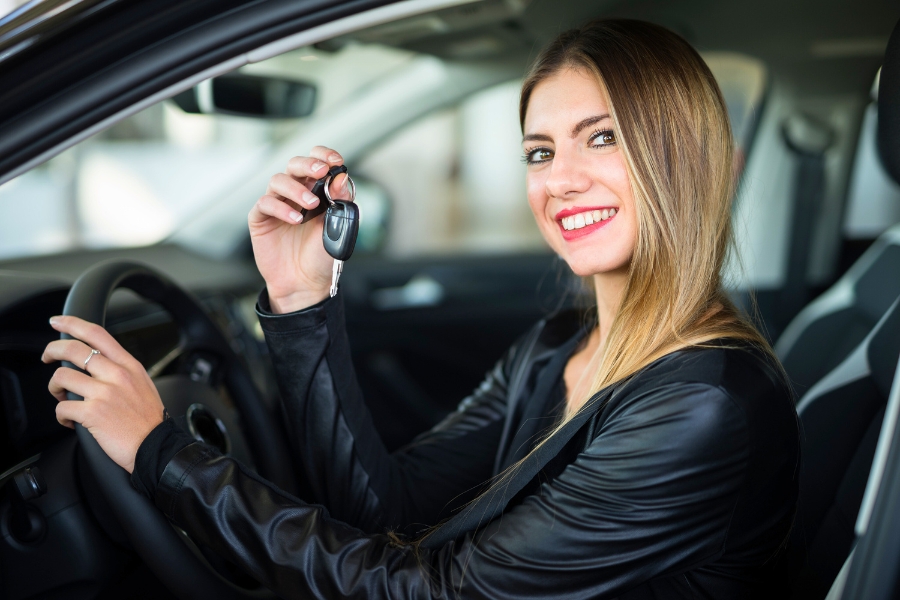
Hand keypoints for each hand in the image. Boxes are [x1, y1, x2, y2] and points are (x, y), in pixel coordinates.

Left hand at [43, 316, 164, 473]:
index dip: (72, 324)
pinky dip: (61, 416)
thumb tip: (97, 364)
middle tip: (47, 358)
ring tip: (63, 398)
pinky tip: (71, 422)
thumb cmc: (149, 420)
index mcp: (128, 366)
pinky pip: (62, 407)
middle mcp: (116, 375)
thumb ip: (122, 371)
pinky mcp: (93, 413)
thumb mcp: (143, 384)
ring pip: (61, 377)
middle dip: (52, 351)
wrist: (157, 446)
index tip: (58, 322)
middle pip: (73, 349)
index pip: (97, 334)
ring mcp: (104, 393)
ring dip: (55, 389)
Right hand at [249, 146, 351, 313]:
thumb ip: (341, 201)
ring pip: (279, 180)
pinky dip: (281, 208)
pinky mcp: (261, 218)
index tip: (335, 161)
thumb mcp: (339, 227)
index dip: (324, 156)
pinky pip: (266, 203)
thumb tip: (342, 178)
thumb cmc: (321, 256)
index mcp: (317, 191)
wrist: (305, 284)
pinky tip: (295, 219)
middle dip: (308, 164)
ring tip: (310, 205)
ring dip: (296, 188)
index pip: (317, 163)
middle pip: (295, 165)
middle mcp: (296, 194)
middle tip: (320, 172)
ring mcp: (278, 205)